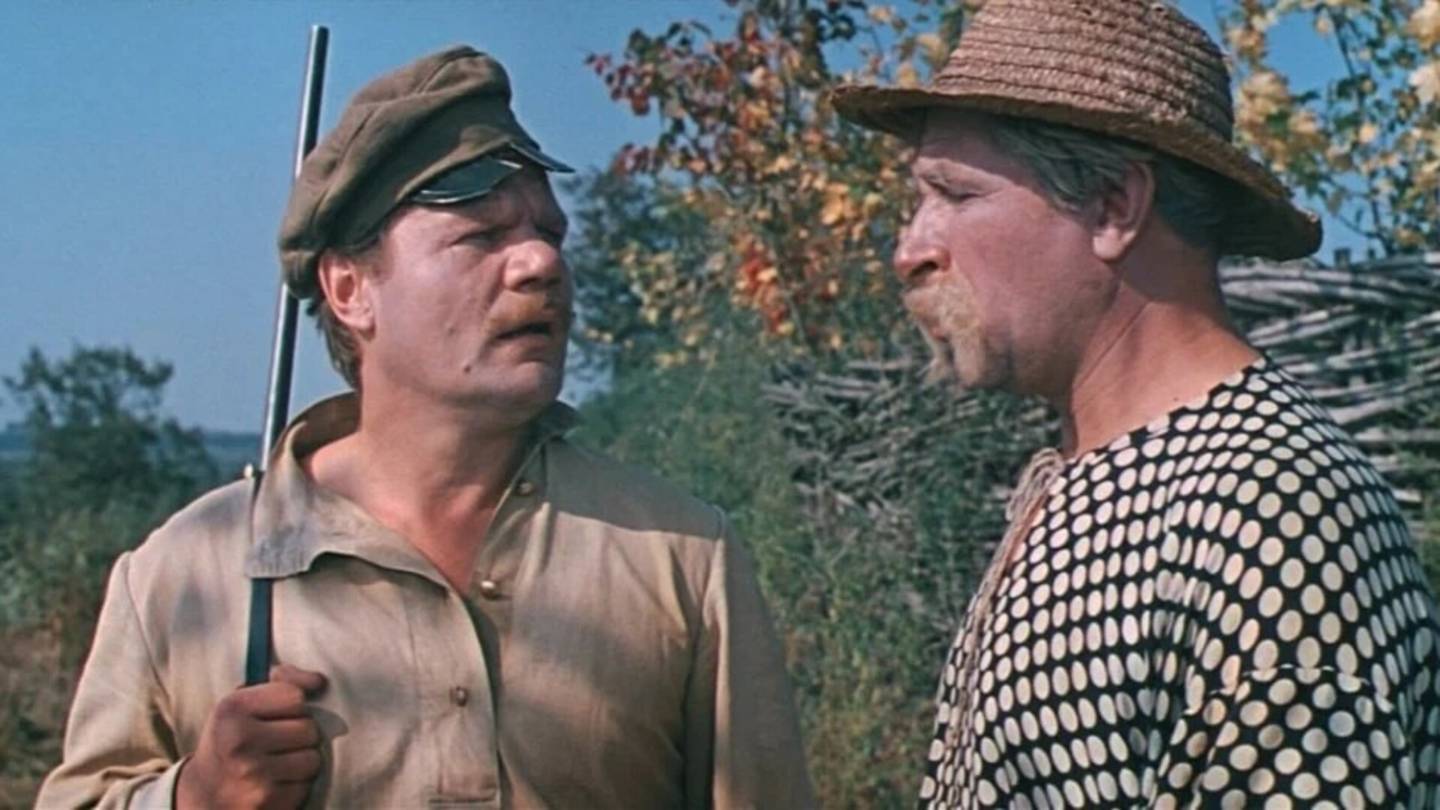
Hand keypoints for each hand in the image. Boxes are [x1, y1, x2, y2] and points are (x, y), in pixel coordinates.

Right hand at [176, 664, 327, 809]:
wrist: (204, 793)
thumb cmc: (233, 738)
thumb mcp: (244, 702)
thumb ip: (284, 681)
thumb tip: (319, 681)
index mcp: (232, 709)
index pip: (295, 696)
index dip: (292, 706)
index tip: (274, 715)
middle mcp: (239, 742)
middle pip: (309, 729)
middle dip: (300, 735)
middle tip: (276, 742)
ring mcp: (252, 775)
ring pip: (313, 760)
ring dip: (302, 761)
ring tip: (277, 762)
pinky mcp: (266, 803)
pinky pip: (305, 787)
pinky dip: (296, 786)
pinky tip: (275, 782)